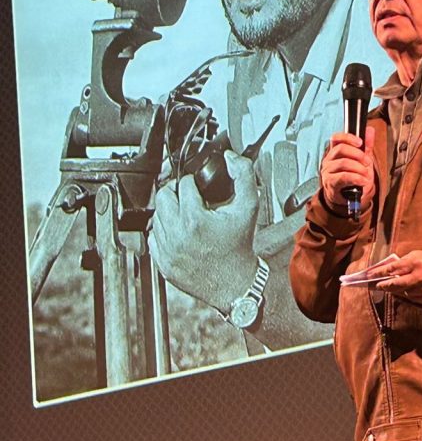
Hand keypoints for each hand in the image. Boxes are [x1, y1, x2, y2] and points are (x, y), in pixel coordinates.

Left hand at [148, 151, 259, 311]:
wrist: (235, 283)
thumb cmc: (240, 247)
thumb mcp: (248, 207)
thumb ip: (243, 175)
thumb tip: (229, 157)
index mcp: (195, 219)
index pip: (182, 185)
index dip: (193, 183)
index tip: (200, 190)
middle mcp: (177, 235)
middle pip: (163, 197)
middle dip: (176, 193)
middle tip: (190, 198)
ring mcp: (167, 250)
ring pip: (156, 216)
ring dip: (170, 212)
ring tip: (187, 216)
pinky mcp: (162, 262)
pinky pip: (153, 237)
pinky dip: (165, 231)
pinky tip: (181, 233)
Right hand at [320, 127, 374, 213]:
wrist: (349, 198)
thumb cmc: (354, 178)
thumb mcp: (362, 161)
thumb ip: (366, 146)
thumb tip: (370, 130)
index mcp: (335, 152)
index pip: (336, 138)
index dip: (348, 137)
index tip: (360, 142)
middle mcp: (329, 160)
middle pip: (341, 149)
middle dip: (358, 154)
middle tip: (368, 162)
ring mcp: (328, 171)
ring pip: (343, 163)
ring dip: (359, 168)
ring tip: (366, 174)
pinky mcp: (330, 183)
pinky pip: (344, 177)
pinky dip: (356, 178)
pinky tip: (363, 181)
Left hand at [376, 250, 421, 306]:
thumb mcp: (420, 255)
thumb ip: (404, 262)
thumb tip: (388, 270)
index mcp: (417, 263)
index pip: (392, 269)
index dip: (379, 273)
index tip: (369, 275)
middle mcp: (420, 278)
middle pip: (394, 284)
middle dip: (383, 285)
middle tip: (376, 286)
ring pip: (403, 293)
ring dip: (396, 290)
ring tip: (391, 287)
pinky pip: (413, 299)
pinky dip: (409, 294)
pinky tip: (408, 290)